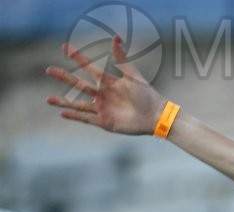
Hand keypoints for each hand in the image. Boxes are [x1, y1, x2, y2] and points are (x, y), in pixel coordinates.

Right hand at [45, 35, 165, 134]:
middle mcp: (103, 95)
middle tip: (49, 70)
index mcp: (109, 82)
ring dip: (63, 102)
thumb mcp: (132, 75)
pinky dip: (75, 116)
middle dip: (64, 78)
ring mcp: (102, 108)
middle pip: (79, 86)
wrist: (156, 116)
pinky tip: (62, 113)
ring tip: (48, 99)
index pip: (89, 68)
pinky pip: (87, 118)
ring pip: (78, 104)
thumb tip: (116, 37)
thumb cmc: (146, 95)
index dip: (78, 58)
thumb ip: (122, 59)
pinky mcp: (105, 121)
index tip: (65, 47)